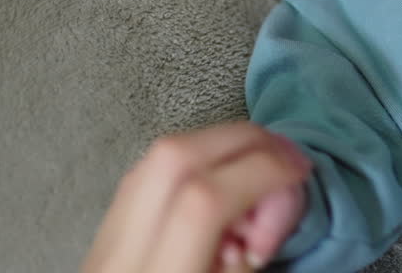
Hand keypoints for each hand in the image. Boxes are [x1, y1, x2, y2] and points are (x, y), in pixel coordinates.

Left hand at [82, 121, 311, 272]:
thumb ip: (250, 256)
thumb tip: (278, 195)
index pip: (203, 202)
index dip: (262, 171)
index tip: (299, 172)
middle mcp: (119, 262)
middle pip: (173, 160)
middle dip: (242, 140)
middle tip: (286, 156)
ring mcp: (102, 246)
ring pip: (155, 157)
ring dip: (220, 145)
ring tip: (262, 168)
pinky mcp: (104, 236)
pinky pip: (148, 175)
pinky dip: (196, 162)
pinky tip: (226, 181)